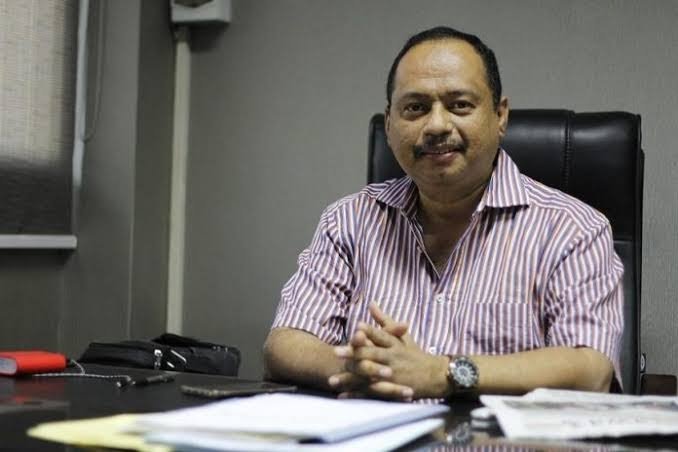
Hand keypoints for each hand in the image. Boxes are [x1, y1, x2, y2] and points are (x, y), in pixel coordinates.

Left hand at [328, 303, 446, 400]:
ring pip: (368, 376)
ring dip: (349, 378)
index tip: (356, 326)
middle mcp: (392, 359)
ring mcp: (391, 375)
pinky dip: (356, 394)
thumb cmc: (415, 355)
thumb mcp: (402, 336)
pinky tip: (342, 395)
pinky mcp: (390, 390)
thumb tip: (371, 303)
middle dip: (354, 354)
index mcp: (394, 344)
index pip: (381, 335)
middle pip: (372, 355)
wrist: (435, 376)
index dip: (369, 331)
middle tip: (336, 352)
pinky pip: (370, 392)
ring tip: (332, 380)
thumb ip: (384, 321)